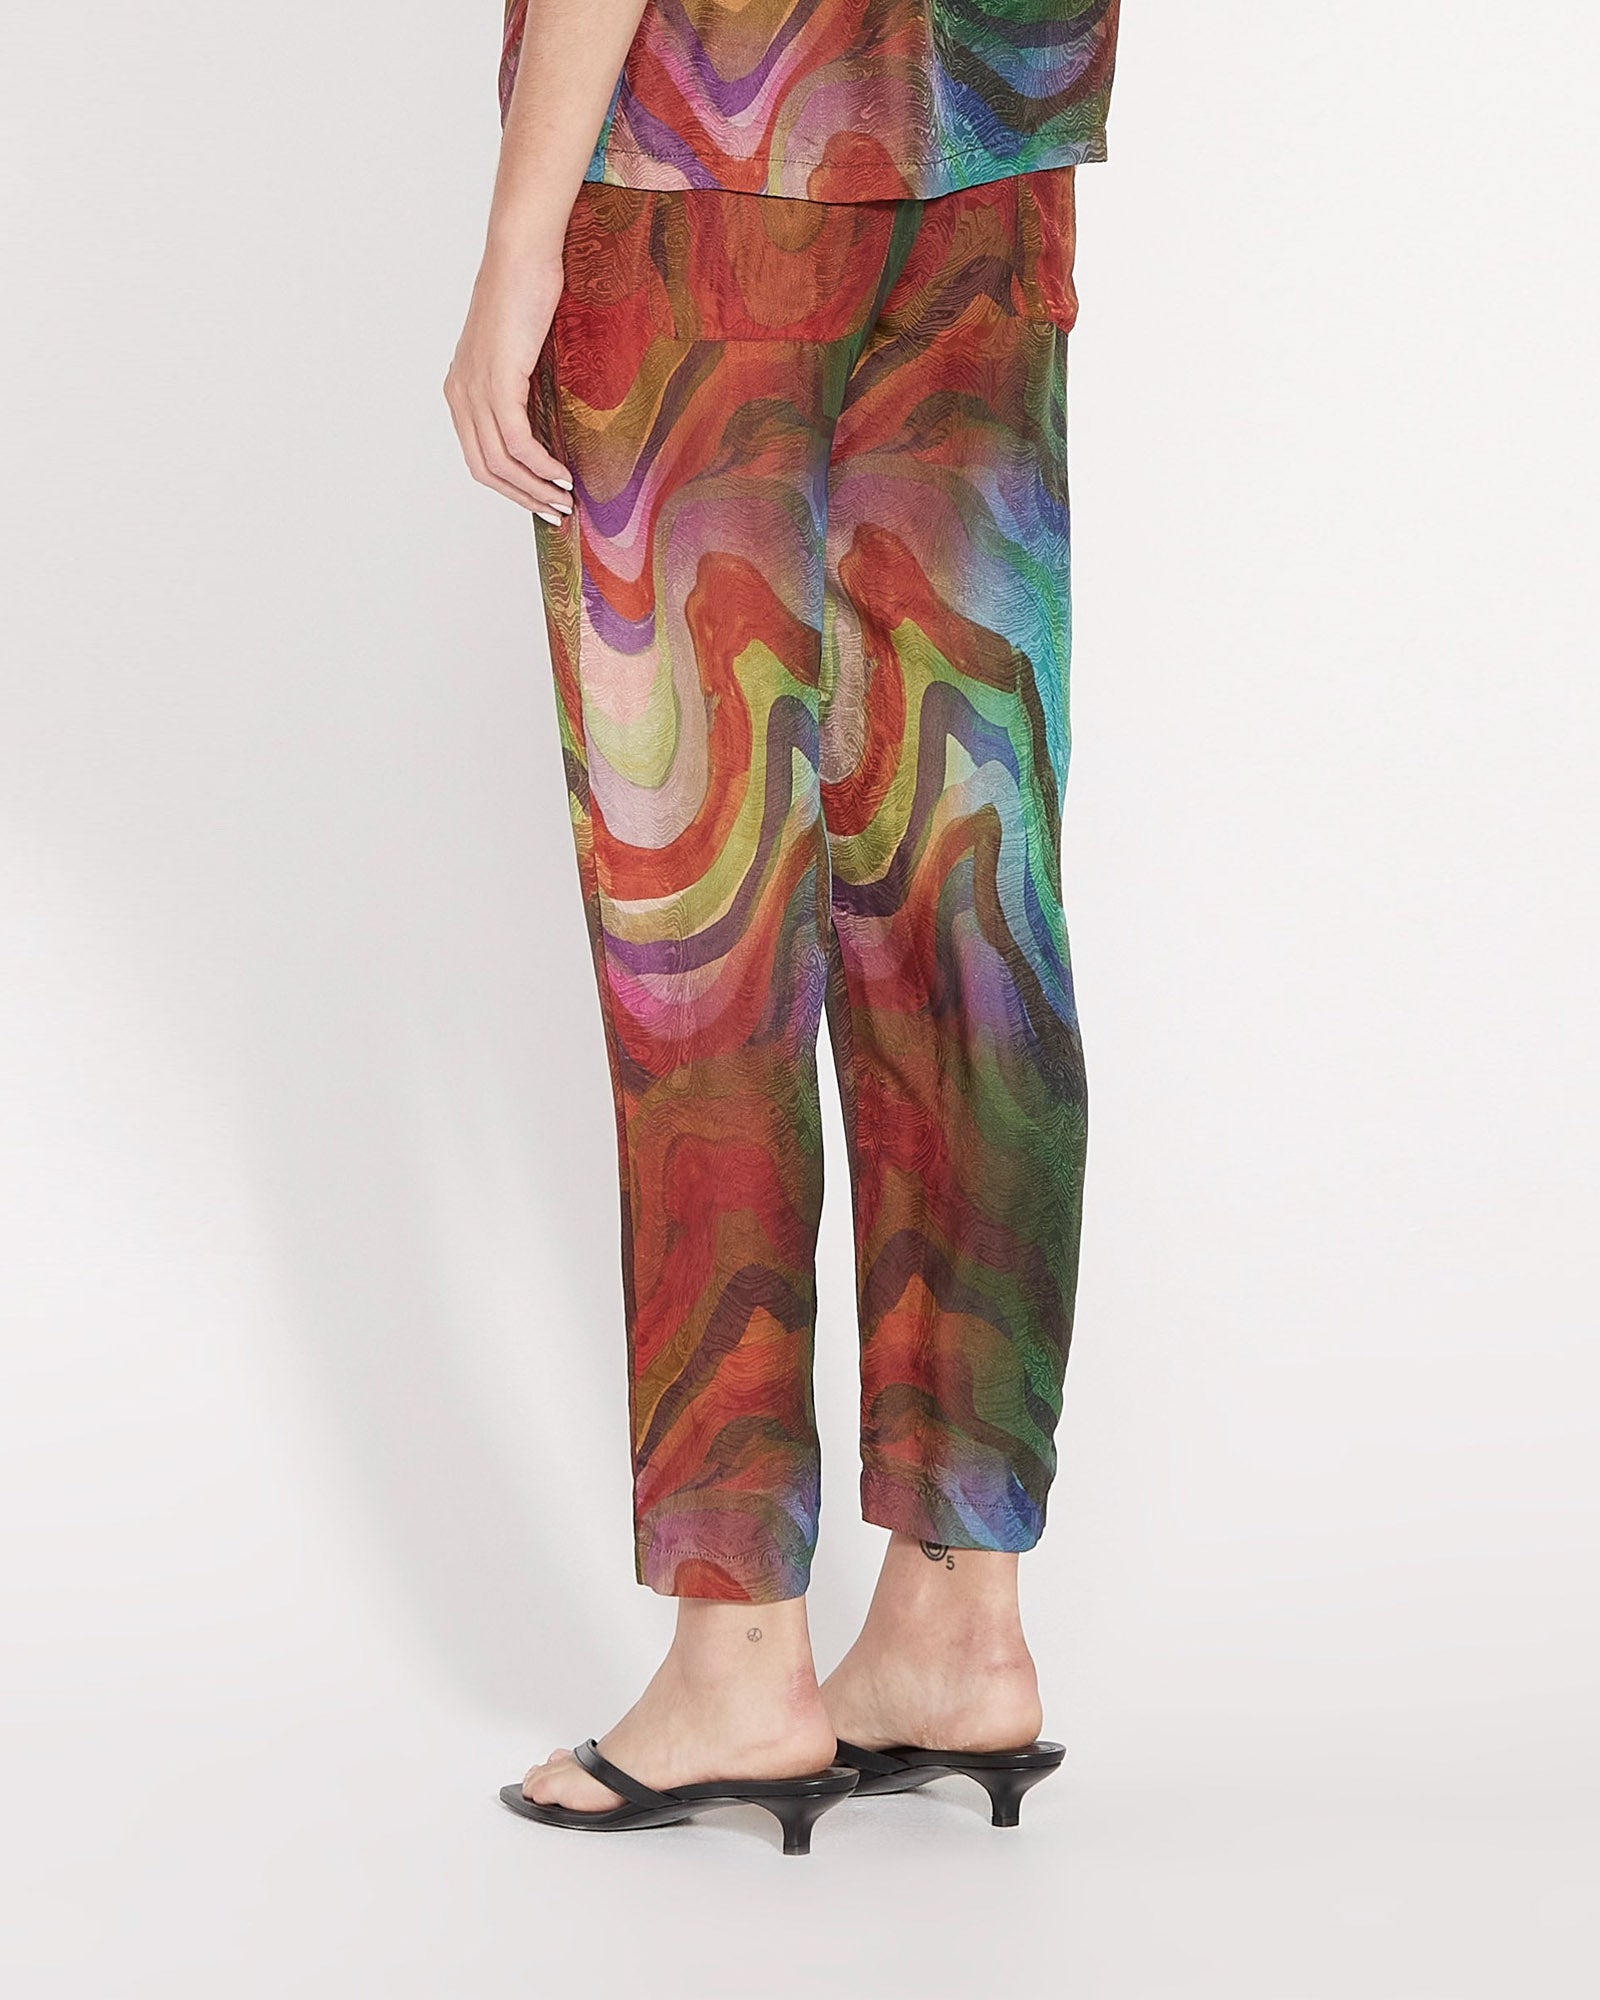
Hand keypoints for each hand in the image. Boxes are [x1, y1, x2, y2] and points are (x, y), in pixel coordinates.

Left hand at [444, 250, 573, 521]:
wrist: (521, 253)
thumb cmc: (526, 291)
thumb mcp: (518, 348)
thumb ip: (519, 384)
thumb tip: (544, 417)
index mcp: (460, 389)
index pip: (478, 457)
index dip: (510, 487)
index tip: (541, 499)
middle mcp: (460, 394)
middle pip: (485, 470)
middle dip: (522, 497)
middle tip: (556, 512)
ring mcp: (475, 389)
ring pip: (501, 462)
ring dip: (535, 487)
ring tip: (564, 500)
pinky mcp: (497, 382)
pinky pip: (516, 441)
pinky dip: (539, 464)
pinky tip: (561, 474)